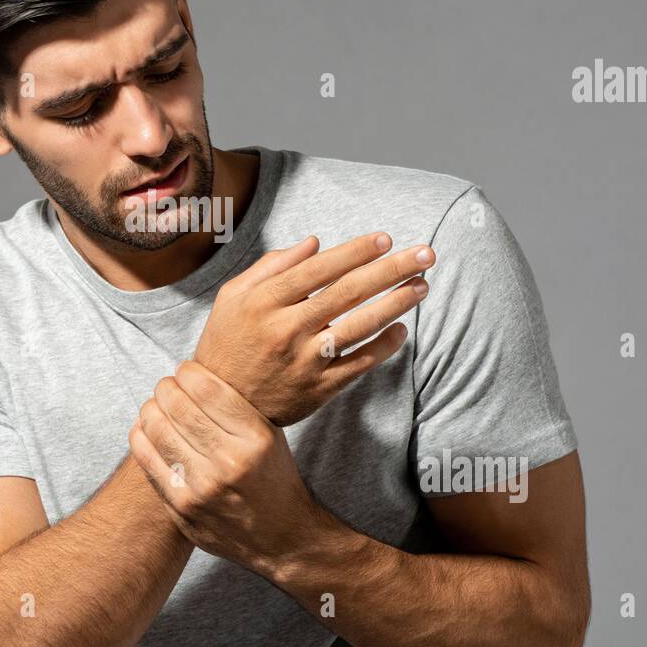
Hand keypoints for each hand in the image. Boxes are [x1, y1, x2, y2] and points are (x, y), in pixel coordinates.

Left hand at [128, 360, 320, 573]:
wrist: (282, 538)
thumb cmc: (274, 478)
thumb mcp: (270, 436)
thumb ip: (235, 408)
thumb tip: (190, 375)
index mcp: (256, 438)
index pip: (206, 389)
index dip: (187, 372)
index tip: (184, 370)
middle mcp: (230, 462)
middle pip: (178, 406)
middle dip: (165, 387)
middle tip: (166, 385)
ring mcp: (203, 487)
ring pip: (158, 429)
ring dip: (150, 409)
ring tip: (154, 405)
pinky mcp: (182, 507)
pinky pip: (148, 461)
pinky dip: (140, 437)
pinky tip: (142, 428)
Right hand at [193, 232, 434, 424]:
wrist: (221, 407)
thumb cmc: (227, 342)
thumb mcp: (233, 296)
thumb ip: (271, 265)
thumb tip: (315, 243)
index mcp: (264, 302)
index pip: (319, 269)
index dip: (356, 252)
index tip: (385, 239)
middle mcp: (286, 329)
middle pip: (348, 292)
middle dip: (391, 270)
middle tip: (425, 254)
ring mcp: (305, 361)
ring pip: (360, 326)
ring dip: (396, 304)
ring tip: (422, 286)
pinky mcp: (319, 388)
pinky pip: (360, 363)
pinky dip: (383, 345)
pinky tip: (401, 329)